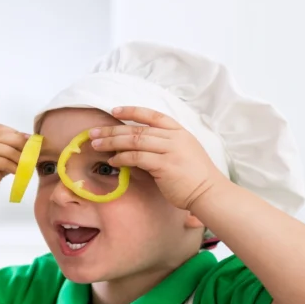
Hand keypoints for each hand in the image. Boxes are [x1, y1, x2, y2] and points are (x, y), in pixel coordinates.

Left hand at [90, 106, 227, 209]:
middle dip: (112, 130)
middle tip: (93, 132)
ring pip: (134, 141)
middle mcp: (174, 138)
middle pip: (137, 129)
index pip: (153, 115)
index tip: (114, 111)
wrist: (210, 192)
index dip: (132, 111)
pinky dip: (122, 158)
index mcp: (179, 132)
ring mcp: (170, 150)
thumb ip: (163, 145)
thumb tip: (136, 146)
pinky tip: (112, 161)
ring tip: (96, 145)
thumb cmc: (195, 176)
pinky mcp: (164, 165)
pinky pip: (137, 158)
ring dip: (112, 142)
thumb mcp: (183, 152)